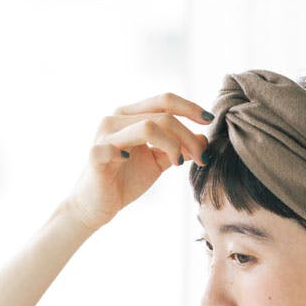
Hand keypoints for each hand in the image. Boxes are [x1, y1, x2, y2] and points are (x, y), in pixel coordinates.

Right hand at [61, 92, 211, 231]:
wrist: (97, 205)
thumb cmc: (126, 180)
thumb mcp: (158, 162)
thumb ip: (178, 148)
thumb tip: (203, 138)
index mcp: (130, 115)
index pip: (164, 101)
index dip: (190, 107)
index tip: (210, 120)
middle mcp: (116, 119)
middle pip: (163, 116)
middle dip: (188, 136)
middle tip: (202, 157)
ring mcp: (104, 135)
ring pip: (148, 126)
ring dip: (172, 144)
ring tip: (178, 163)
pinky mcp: (95, 154)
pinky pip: (114, 148)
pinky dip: (130, 154)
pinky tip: (135, 162)